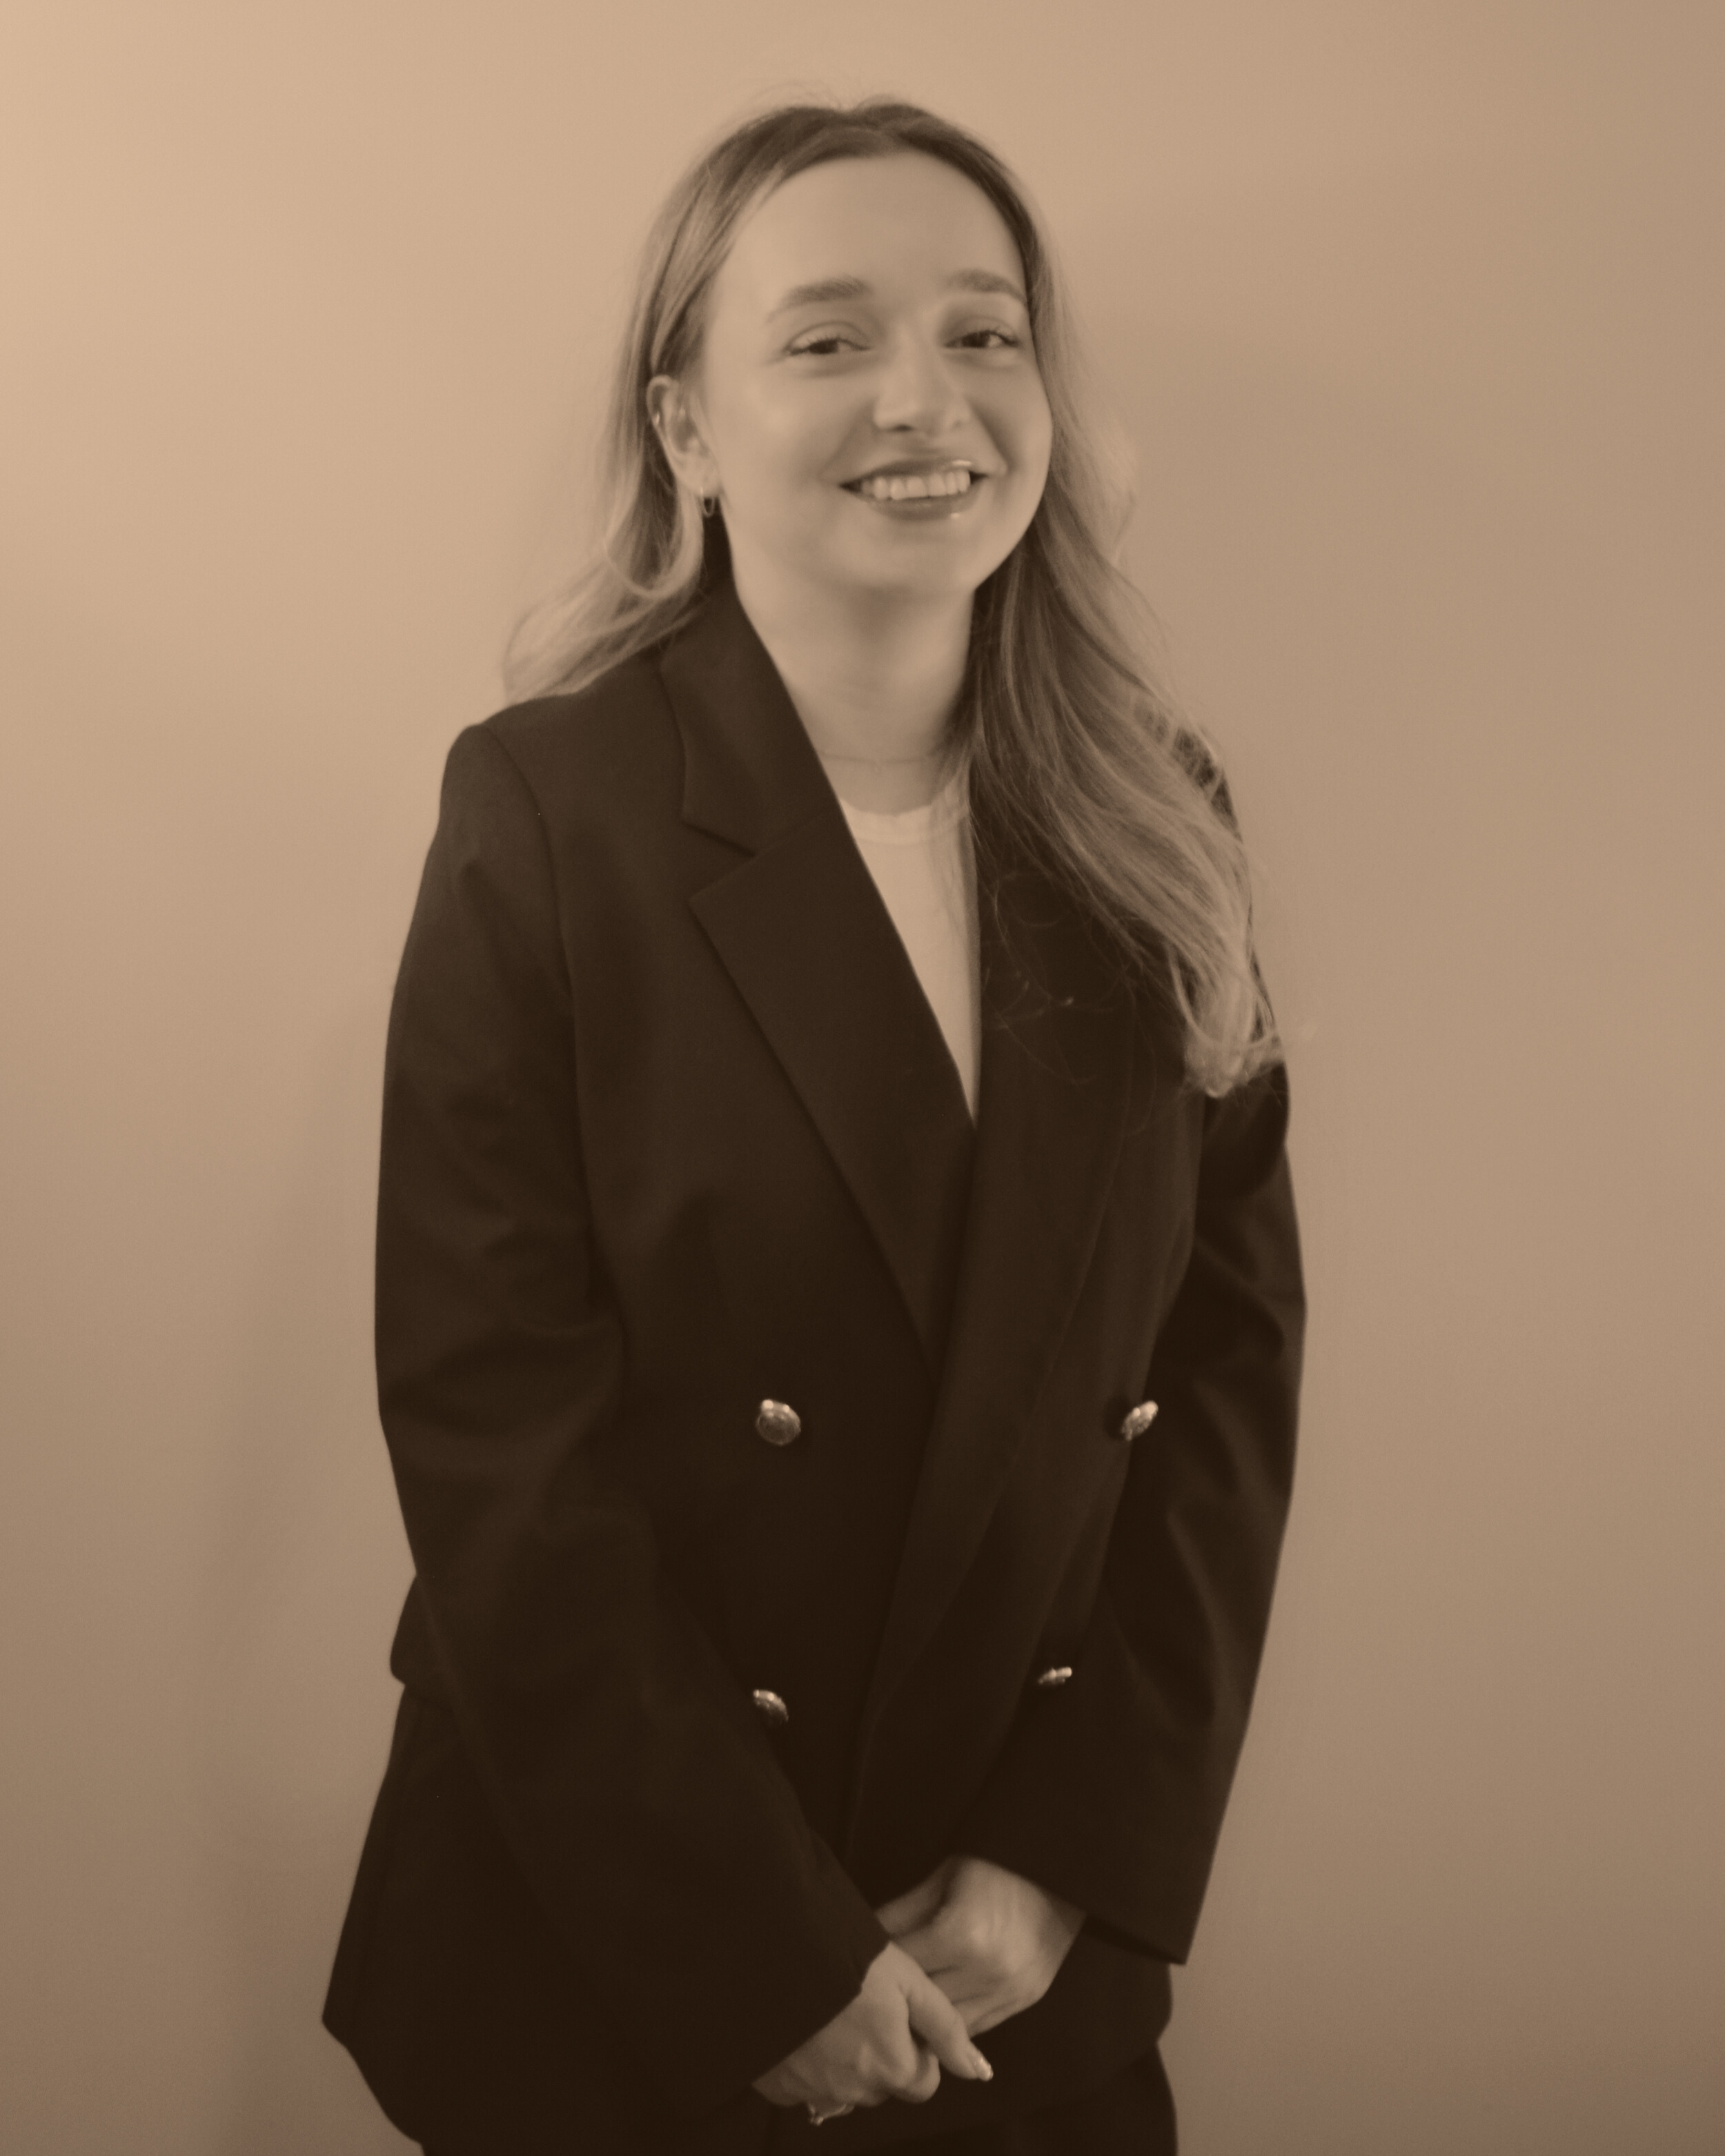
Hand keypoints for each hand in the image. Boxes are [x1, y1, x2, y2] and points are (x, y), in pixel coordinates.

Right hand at [752, 1939, 993, 2112]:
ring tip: (834, 2009)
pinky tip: (806, 2025)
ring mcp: (813, 2091)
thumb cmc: (847, 1957)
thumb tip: (978, 2070)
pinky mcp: (778, 2085)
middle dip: (882, 2054)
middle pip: (884, 2083)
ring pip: (845, 2085)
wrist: (774, 1952)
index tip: (900, 2013)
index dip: (917, 2047)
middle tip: (865, 2004)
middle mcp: (855, 2091)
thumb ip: (946, 2028)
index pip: (923, 2081)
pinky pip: (805, 2084)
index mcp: (892, 2067)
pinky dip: (808, 2061)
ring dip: (846, 2059)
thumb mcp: (908, 1979)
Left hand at [875, 1855, 1084, 2037]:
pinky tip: (940, 2010)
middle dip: (901, 2000)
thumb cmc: (992, 1865)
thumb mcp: (939, 1880)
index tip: (864, 1971)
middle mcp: (986, 1973)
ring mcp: (1009, 1992)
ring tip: (906, 2009)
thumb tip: (863, 1938)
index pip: (904, 1969)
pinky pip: (979, 2027)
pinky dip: (956, 2021)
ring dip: (928, 2019)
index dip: (881, 1971)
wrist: (1058, 1870)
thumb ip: (900, 1914)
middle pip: (924, 2004)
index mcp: (960, 1936)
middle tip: (879, 1996)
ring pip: (950, 2027)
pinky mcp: (1025, 2002)